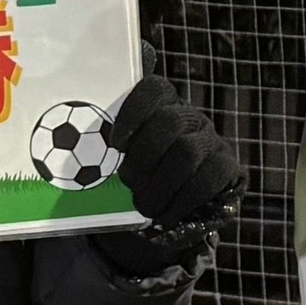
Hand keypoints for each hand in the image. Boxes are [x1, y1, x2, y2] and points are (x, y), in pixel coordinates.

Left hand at [106, 73, 242, 234]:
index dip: (133, 114)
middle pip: (170, 122)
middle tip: (129, 180)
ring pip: (187, 153)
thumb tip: (77, 136)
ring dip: (159, 185)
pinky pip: (206, 180)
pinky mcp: (228, 167)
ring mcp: (212, 141)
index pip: (154, 90)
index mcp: (164, 106)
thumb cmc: (146, 176)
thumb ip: (114, 141)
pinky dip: (181, 201)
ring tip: (145, 204)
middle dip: (144, 157)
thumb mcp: (128, 155)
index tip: (117, 144)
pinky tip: (167, 214)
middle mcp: (191, 118)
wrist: (183, 207)